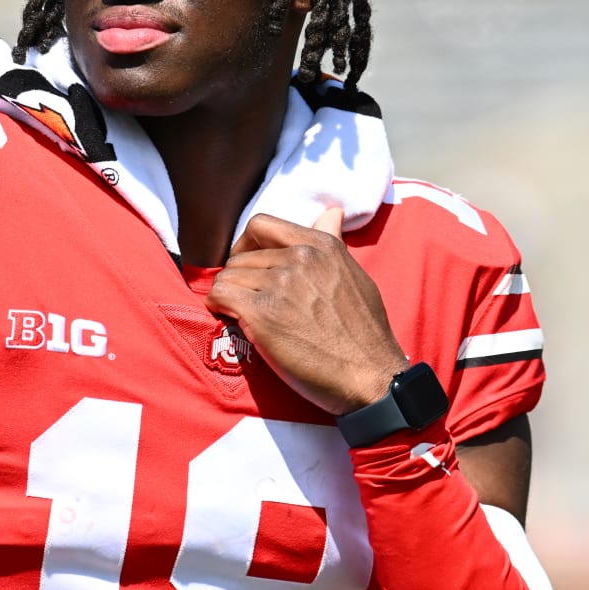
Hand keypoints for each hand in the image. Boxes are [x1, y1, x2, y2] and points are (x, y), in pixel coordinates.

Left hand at [204, 209, 409, 414]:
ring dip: (230, 295)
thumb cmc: (364, 334)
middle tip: (247, 302)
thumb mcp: (355, 276)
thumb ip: (334, 243)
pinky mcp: (263, 314)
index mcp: (321, 246)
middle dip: (240, 278)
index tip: (249, 263)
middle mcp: (300, 259)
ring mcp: (280, 284)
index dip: (247, 244)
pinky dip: (217, 306)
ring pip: (228, 276)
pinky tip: (227, 317)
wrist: (371, 377)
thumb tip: (331, 212)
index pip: (263, 225)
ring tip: (241, 314)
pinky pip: (220, 295)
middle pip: (242, 256)